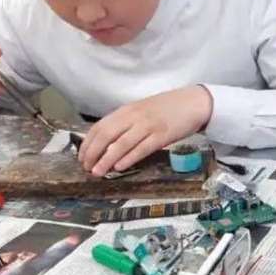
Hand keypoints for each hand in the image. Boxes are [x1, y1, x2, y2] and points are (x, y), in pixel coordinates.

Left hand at [78, 86, 212, 176]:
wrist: (194, 102)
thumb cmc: (167, 108)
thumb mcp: (141, 111)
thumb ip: (125, 123)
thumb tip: (106, 142)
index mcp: (127, 110)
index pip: (100, 127)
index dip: (88, 143)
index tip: (81, 157)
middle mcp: (134, 116)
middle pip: (106, 135)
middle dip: (93, 152)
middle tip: (86, 167)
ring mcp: (148, 126)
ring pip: (121, 144)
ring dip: (107, 159)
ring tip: (98, 172)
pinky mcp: (162, 136)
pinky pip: (141, 148)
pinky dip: (128, 158)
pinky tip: (119, 167)